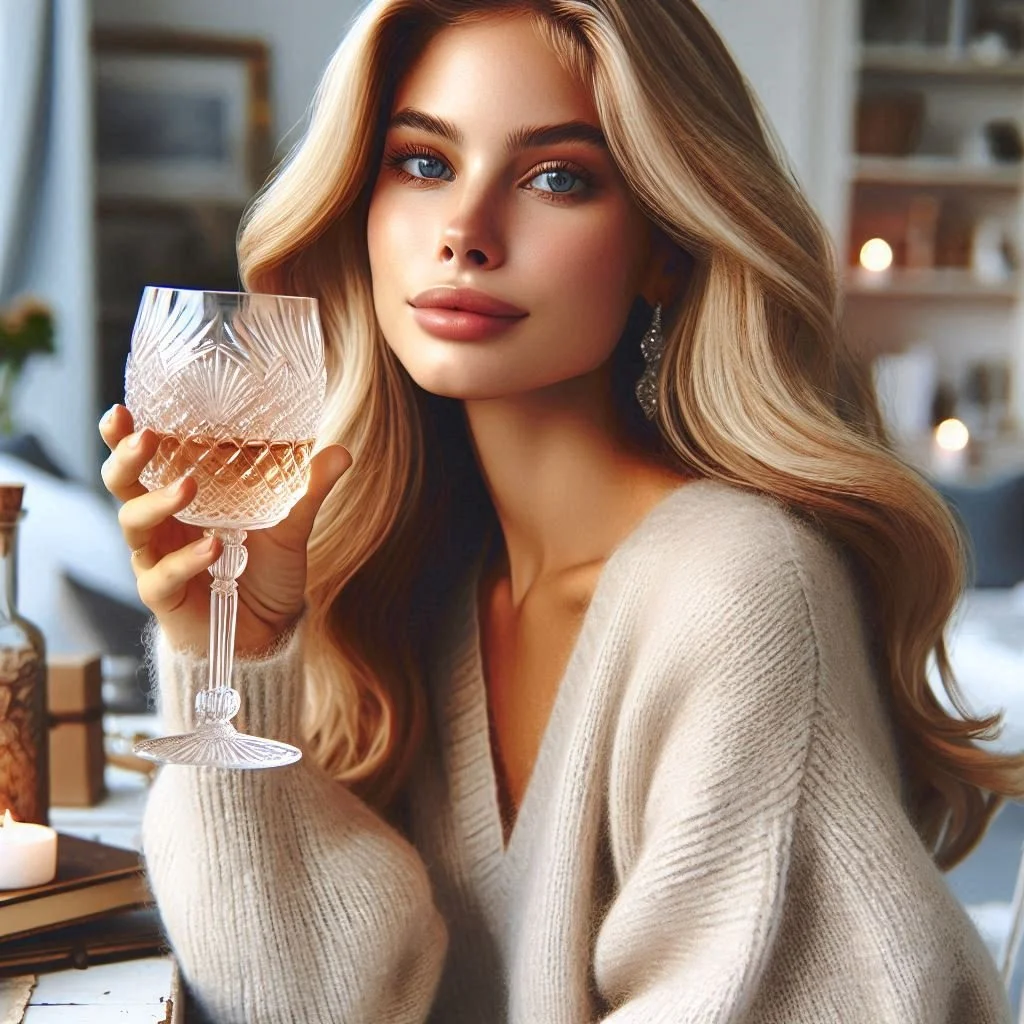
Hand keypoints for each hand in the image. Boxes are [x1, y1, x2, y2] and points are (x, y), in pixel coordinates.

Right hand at [99, 405, 351, 655]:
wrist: (267, 631)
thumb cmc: (266, 570)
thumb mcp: (290, 526)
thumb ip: (307, 490)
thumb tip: (342, 452)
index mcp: (182, 496)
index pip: (146, 457)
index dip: (127, 434)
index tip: (125, 408)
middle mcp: (162, 521)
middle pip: (123, 483)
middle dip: (127, 458)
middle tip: (147, 438)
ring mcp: (158, 556)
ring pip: (133, 523)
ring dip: (158, 501)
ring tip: (188, 487)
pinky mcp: (164, 593)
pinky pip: (163, 573)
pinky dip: (186, 558)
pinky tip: (212, 547)